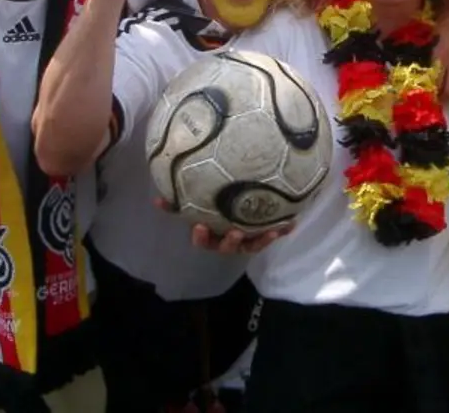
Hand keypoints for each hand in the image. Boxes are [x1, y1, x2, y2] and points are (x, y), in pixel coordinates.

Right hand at [150, 198, 290, 253]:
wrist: (237, 209)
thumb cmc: (211, 208)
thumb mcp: (196, 205)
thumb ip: (176, 204)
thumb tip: (156, 200)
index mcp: (210, 234)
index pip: (202, 241)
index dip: (201, 237)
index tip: (199, 227)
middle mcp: (227, 240)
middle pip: (227, 247)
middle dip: (231, 242)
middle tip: (236, 232)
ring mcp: (245, 240)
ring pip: (252, 244)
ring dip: (262, 239)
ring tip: (272, 231)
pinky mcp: (261, 236)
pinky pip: (270, 235)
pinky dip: (280, 230)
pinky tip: (291, 224)